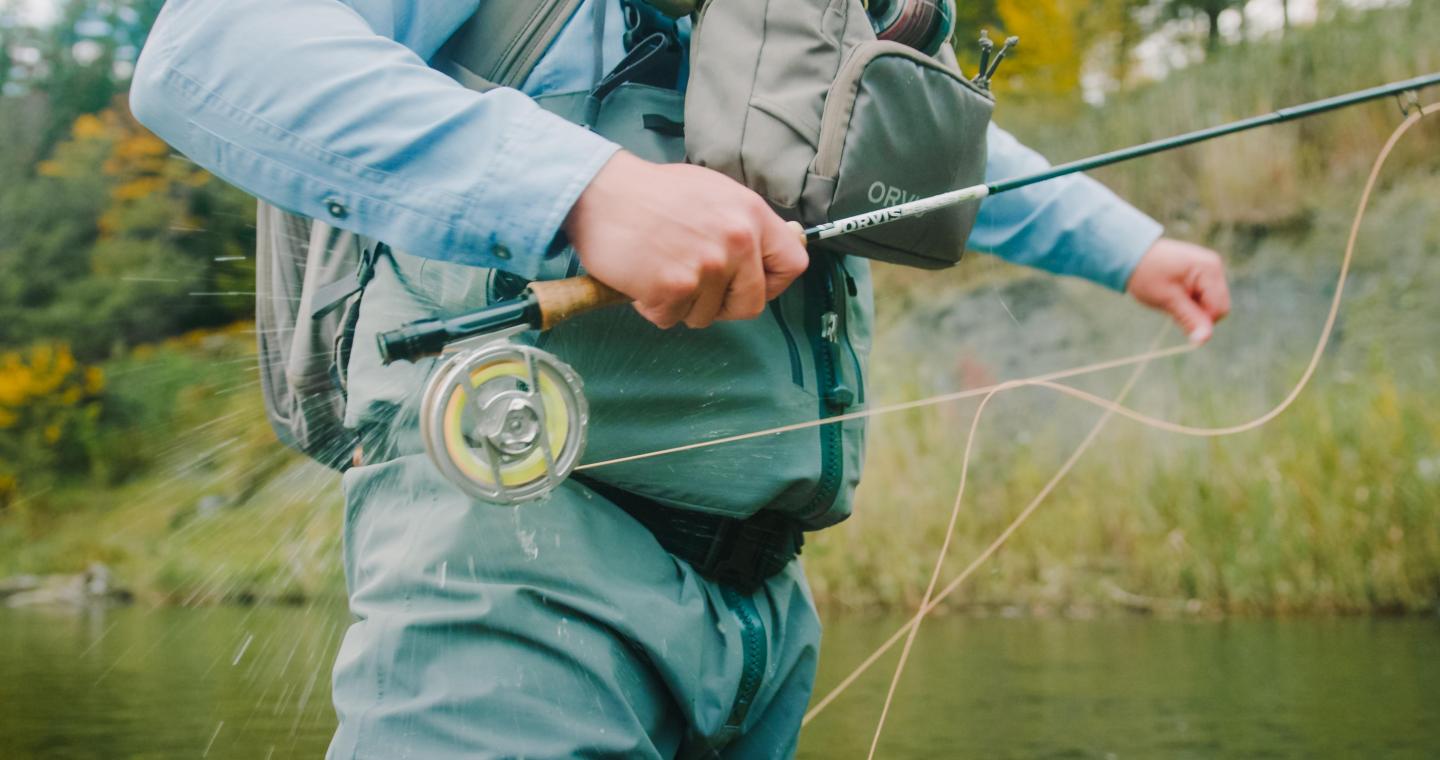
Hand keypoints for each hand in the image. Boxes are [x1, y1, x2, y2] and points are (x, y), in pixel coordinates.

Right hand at [563, 151, 808, 328]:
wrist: (601, 193)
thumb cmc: (652, 192)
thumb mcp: (714, 192)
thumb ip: (744, 222)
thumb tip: (769, 250)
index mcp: (751, 214)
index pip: (793, 264)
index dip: (772, 284)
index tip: (751, 285)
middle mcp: (736, 240)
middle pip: (751, 304)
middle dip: (723, 305)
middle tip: (696, 288)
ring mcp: (706, 266)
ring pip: (706, 315)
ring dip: (682, 304)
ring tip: (661, 270)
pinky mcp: (674, 287)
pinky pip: (671, 319)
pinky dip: (653, 307)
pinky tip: (642, 278)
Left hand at [1126, 237, 1230, 344]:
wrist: (1130, 254)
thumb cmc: (1147, 274)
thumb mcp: (1168, 300)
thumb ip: (1189, 319)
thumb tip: (1204, 340)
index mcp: (1210, 269)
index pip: (1219, 309)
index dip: (1201, 320)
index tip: (1176, 313)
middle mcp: (1215, 266)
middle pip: (1219, 306)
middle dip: (1198, 313)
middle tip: (1173, 305)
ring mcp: (1210, 269)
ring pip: (1211, 303)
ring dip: (1193, 308)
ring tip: (1171, 297)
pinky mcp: (1203, 273)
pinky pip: (1203, 296)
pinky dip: (1190, 301)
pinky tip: (1174, 293)